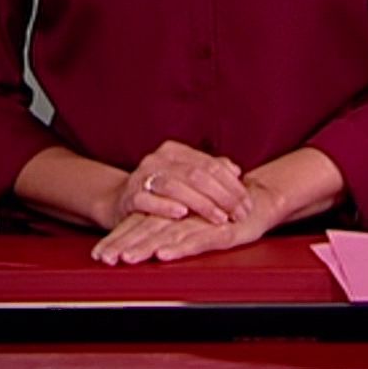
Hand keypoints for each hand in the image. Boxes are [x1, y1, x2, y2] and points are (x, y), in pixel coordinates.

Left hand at [91, 203, 273, 265]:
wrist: (260, 202)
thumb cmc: (222, 212)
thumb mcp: (191, 222)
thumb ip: (169, 228)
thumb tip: (144, 244)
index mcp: (172, 213)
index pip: (140, 226)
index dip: (119, 239)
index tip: (100, 254)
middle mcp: (183, 216)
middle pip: (147, 231)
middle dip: (125, 245)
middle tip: (105, 258)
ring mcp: (201, 224)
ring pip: (167, 235)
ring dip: (145, 247)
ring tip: (126, 258)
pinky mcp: (221, 233)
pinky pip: (197, 241)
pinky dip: (179, 248)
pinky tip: (164, 255)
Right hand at [113, 141, 250, 227]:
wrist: (120, 201)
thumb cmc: (160, 191)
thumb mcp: (184, 177)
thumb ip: (209, 170)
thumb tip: (235, 170)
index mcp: (174, 151)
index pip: (210, 164)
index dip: (232, 184)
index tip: (247, 203)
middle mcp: (158, 159)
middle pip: (196, 174)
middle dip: (222, 196)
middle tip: (239, 214)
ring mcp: (141, 177)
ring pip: (176, 186)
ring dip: (201, 204)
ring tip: (219, 218)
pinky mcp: (130, 197)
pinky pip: (148, 200)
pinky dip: (166, 207)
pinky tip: (182, 214)